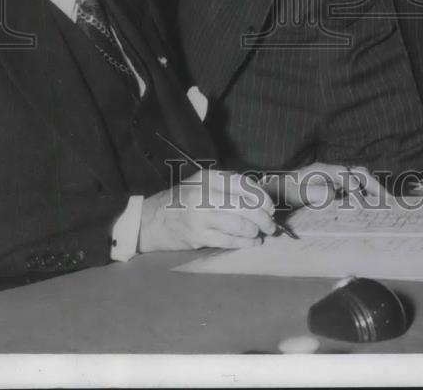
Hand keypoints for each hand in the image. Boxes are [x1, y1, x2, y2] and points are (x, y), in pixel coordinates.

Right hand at [138, 170, 275, 252]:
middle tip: (271, 225)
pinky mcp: (198, 237)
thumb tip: (259, 198)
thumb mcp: (202, 184)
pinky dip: (244, 243)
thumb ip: (227, 186)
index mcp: (208, 178)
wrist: (152, 220)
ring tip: (260, 234)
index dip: (261, 196)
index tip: (270, 206)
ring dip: (254, 231)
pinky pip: (228, 241)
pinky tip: (251, 243)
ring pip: (238, 225)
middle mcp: (204, 194)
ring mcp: (200, 216)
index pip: (243, 184)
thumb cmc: (181, 201)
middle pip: (245, 206)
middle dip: (263, 218)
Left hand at [262, 162, 384, 207]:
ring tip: (387, 203)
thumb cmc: (288, 192)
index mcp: (323, 169)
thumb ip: (313, 193)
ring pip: (360, 178)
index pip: (346, 176)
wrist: (280, 189)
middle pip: (358, 173)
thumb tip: (332, 195)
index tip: (362, 206)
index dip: (355, 190)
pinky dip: (367, 194)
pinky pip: (356, 187)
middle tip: (388, 201)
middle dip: (374, 186)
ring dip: (373, 189)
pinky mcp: (337, 186)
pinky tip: (374, 206)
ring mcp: (336, 177)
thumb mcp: (296, 193)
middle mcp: (332, 170)